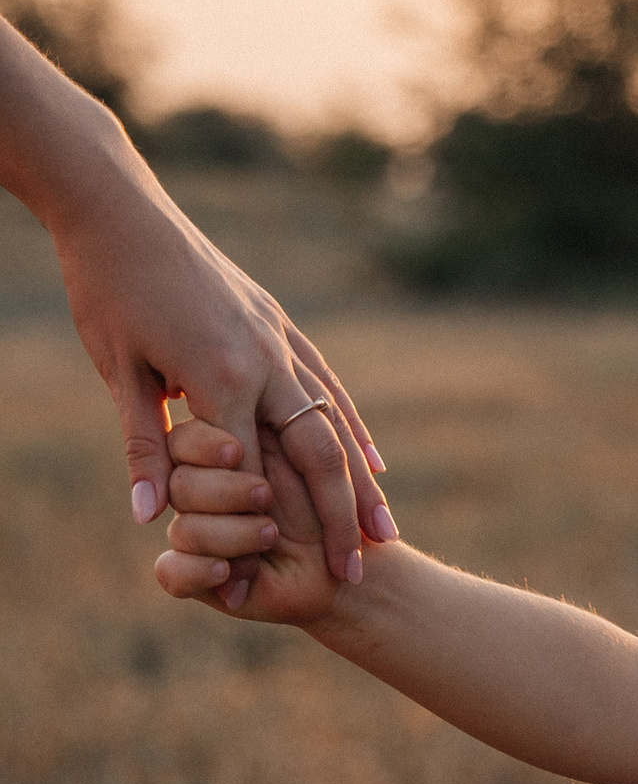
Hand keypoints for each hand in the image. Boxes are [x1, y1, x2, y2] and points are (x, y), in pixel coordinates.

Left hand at [0, 28, 393, 582]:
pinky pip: (326, 383)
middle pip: (316, 454)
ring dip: (361, 480)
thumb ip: (143, 445)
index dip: (276, 527)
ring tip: (385, 529)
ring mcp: (277, 337)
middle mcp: (263, 359)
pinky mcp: (277, 321)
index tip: (290, 576)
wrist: (119, 206)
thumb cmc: (106, 287)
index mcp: (220, 375)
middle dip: (341, 518)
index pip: (255, 470)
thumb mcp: (116, 370)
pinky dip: (351, 426)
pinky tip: (369, 456)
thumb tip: (151, 518)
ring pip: (334, 420)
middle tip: (360, 571)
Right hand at [155, 415, 345, 629]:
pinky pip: (169, 572)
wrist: (342, 567)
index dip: (203, 445)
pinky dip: (198, 571)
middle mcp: (197, 496)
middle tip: (265, 495)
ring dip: (229, 534)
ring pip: (181, 529)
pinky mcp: (191, 575)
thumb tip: (221, 443)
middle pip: (179, 486)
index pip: (182, 443)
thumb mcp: (304, 468)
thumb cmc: (328, 511)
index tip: (236, 452)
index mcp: (215, 457)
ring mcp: (193, 535)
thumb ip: (261, 445)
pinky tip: (226, 571)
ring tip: (270, 535)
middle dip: (225, 492)